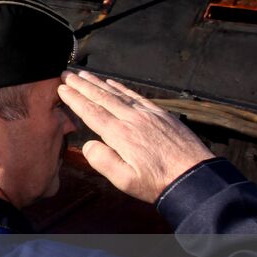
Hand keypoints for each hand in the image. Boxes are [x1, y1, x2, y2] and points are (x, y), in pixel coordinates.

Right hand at [57, 70, 213, 203]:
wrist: (195, 177)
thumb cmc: (157, 183)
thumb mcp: (125, 181)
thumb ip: (102, 161)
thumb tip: (87, 144)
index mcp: (120, 135)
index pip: (91, 112)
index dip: (74, 99)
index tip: (62, 88)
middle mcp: (131, 119)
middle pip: (101, 97)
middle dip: (82, 85)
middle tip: (66, 73)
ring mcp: (147, 114)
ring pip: (117, 93)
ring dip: (98, 83)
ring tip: (84, 74)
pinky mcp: (161, 114)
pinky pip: (136, 96)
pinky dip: (121, 87)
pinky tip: (112, 83)